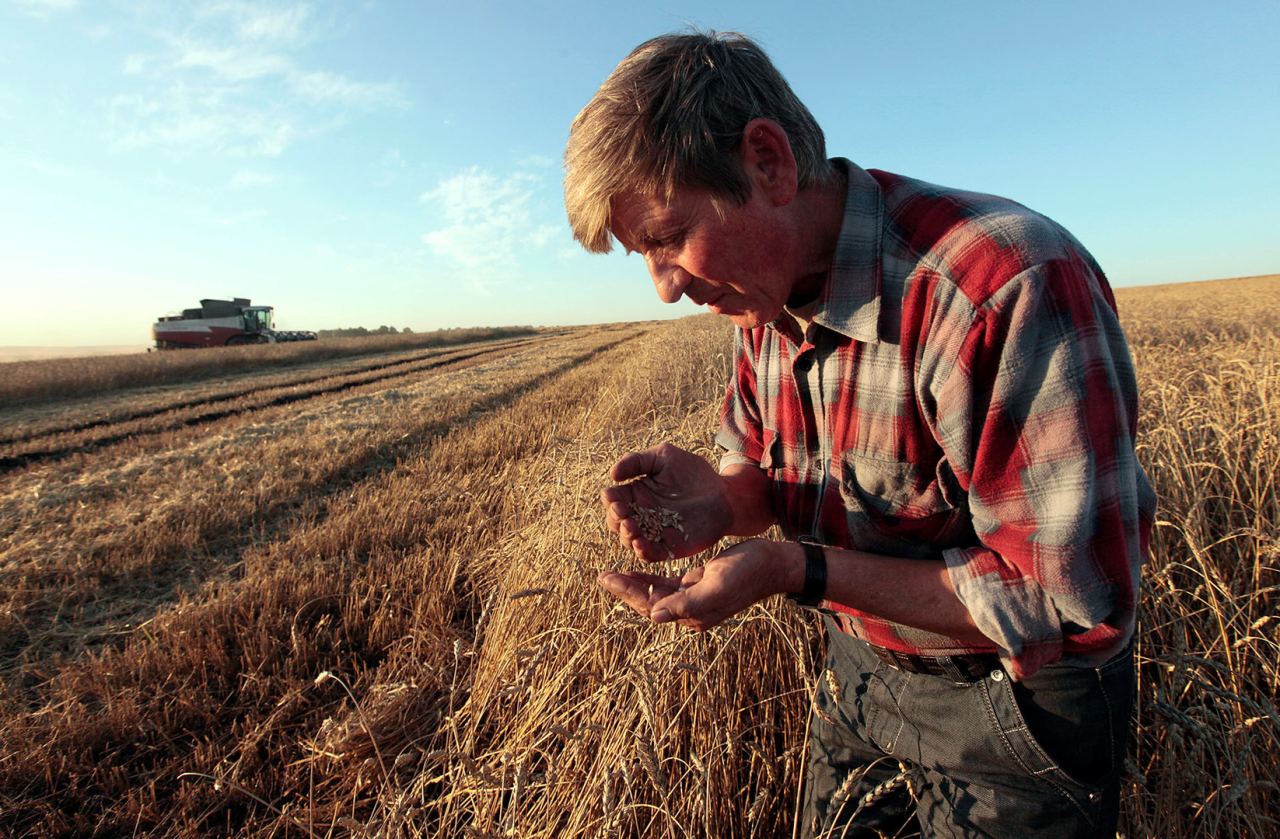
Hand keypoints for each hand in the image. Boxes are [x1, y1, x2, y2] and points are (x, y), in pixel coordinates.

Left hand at [597, 539, 784, 630]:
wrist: (773, 564)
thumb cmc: (748, 572)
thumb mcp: (718, 585)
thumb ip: (688, 603)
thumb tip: (655, 616)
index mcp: (694, 615)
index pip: (652, 606)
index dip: (627, 592)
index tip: (606, 578)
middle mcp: (691, 611)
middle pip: (649, 601)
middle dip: (624, 589)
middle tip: (601, 576)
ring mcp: (694, 599)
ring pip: (656, 593)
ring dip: (634, 584)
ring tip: (611, 575)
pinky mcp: (697, 586)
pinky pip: (668, 585)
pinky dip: (651, 578)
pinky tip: (637, 571)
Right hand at [601, 443, 734, 561]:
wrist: (725, 495)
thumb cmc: (694, 472)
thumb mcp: (665, 456)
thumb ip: (637, 461)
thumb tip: (612, 475)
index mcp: (636, 492)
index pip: (613, 498)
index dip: (609, 499)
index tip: (613, 497)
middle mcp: (640, 514)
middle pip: (616, 521)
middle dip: (614, 519)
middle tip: (622, 513)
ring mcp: (653, 533)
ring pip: (629, 540)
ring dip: (626, 536)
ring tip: (631, 528)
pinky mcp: (667, 548)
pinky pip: (649, 554)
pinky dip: (641, 551)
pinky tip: (641, 544)